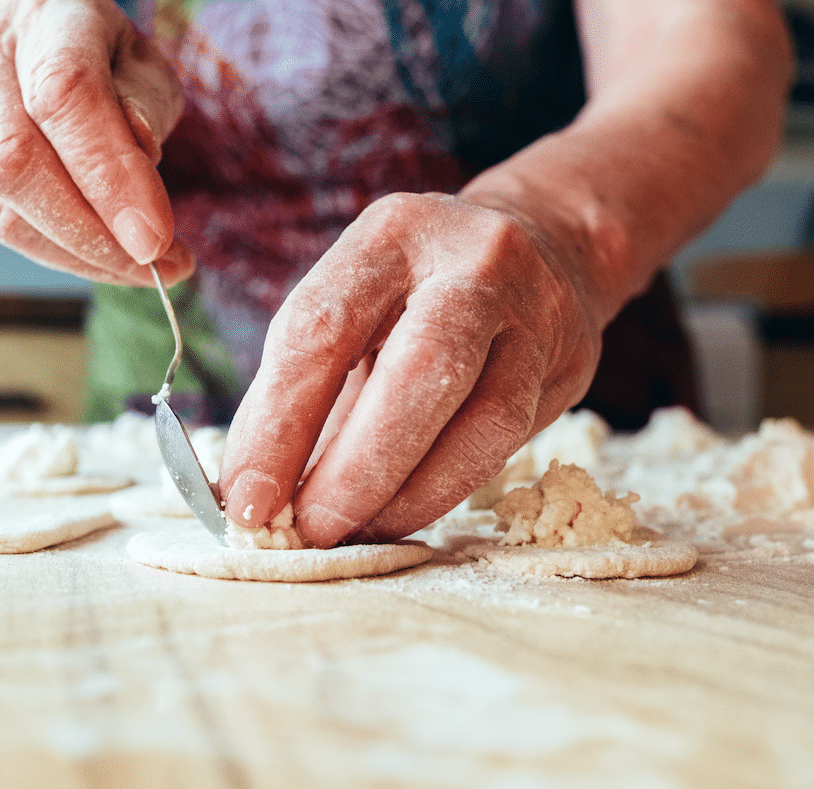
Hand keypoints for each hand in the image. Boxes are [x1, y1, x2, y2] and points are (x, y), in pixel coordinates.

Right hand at [0, 0, 191, 285]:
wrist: (11, 57)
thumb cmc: (95, 59)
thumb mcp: (138, 63)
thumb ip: (145, 103)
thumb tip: (140, 157)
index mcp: (43, 17)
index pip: (64, 94)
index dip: (110, 173)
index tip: (156, 236)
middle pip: (13, 159)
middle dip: (91, 232)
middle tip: (156, 266)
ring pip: (2, 210)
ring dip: (81, 257)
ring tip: (146, 271)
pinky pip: (1, 230)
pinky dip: (63, 257)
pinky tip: (108, 261)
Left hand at [217, 192, 607, 546]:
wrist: (545, 243)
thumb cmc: (416, 289)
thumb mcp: (353, 304)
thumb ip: (300, 389)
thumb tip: (248, 488)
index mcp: (391, 234)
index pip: (323, 328)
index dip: (278, 424)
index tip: (245, 498)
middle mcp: (472, 261)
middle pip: (419, 369)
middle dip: (354, 468)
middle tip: (308, 529)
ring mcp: (534, 310)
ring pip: (483, 417)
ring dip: (406, 494)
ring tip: (353, 533)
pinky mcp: (568, 361)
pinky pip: (507, 443)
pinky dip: (444, 491)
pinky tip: (400, 516)